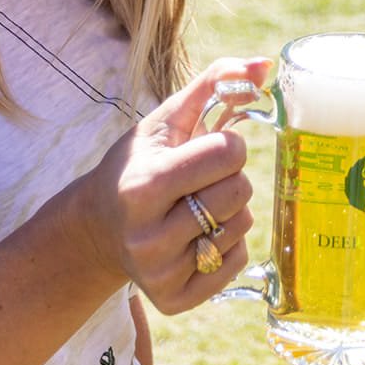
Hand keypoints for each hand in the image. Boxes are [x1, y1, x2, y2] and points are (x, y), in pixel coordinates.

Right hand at [79, 57, 270, 313]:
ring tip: (195, 207)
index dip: (228, 145)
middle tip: (199, 181)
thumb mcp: (165, 121)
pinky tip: (197, 236)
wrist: (99, 229)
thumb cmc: (139, 164)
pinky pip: (237, 261)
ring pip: (241, 226)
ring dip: (230, 210)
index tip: (206, 149)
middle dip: (229, 177)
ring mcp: (161, 272)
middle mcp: (148, 235)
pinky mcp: (175, 300)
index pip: (228, 153)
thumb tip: (266, 64)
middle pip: (239, 191)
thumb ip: (214, 84)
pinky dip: (229, 244)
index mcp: (144, 185)